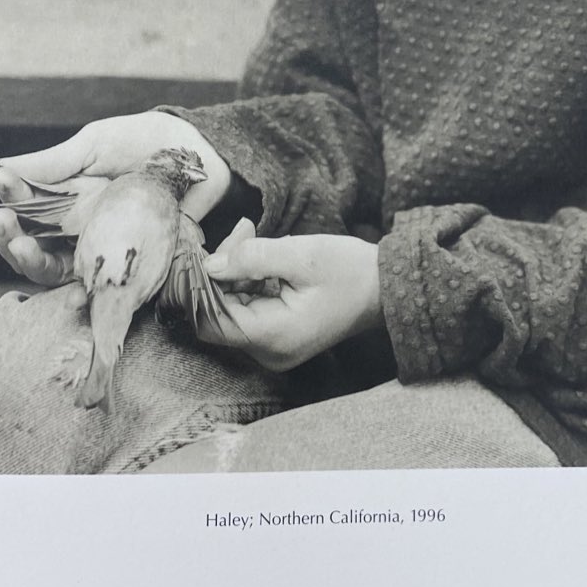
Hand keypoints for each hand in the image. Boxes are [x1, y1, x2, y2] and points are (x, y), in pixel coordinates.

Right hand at [0, 110, 230, 287]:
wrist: (195, 154)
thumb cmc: (141, 143)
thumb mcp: (94, 145)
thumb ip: (53, 162)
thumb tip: (2, 166)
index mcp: (60, 199)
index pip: (22, 206)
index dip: (9, 196)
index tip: (3, 180)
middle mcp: (72, 229)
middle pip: (29, 246)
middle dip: (9, 238)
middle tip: (2, 222)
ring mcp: (97, 250)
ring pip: (52, 270)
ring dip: (31, 262)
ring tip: (22, 246)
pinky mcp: (123, 268)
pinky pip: (98, 287)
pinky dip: (80, 293)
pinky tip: (70, 290)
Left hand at [202, 221, 380, 372]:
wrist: (385, 289)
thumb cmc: (350, 271)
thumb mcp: (301, 255)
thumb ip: (252, 258)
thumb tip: (210, 265)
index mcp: (273, 337)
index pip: (212, 319)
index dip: (201, 286)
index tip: (204, 250)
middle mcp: (269, 352)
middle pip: (220, 314)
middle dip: (221, 273)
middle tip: (240, 234)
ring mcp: (274, 348)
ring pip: (232, 309)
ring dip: (234, 273)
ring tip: (250, 236)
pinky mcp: (279, 337)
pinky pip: (249, 310)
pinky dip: (248, 282)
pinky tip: (260, 255)